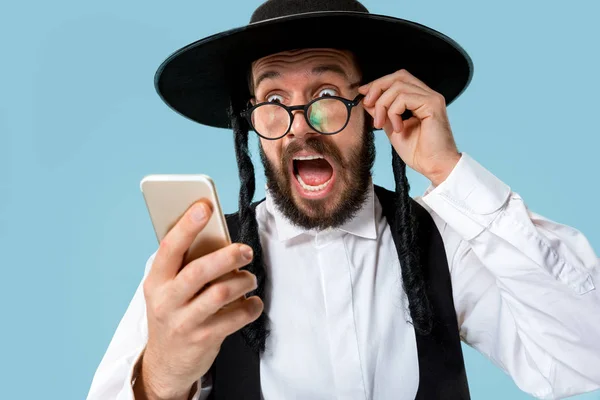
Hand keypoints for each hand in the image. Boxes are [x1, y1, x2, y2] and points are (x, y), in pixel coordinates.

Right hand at [134, 200, 262, 399]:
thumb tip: (216, 233)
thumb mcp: (168, 288)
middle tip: (246, 251)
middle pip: (199, 271)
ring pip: (220, 294)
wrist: (166, 363)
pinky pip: (234, 318)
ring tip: (250, 279)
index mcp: (155, 281)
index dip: (187, 225)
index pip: (170, 247)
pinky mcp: (203, 339)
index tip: (205, 206)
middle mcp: (166, 300)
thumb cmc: (173, 313)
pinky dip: (250, 307)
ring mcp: (183, 322)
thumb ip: (186, 264)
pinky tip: (253, 303)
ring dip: (243, 281)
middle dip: (227, 256)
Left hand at [359, 69, 460, 185]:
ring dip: (383, 105)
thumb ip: (383, 113)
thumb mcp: (392, 128)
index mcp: (421, 99)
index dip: (379, 83)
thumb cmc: (419, 152)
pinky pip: (404, 98)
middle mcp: (428, 95)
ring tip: (381, 124)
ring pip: (398, 86)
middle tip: (367, 104)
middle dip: (378, 87)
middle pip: (398, 76)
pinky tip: (398, 129)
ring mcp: (432, 98)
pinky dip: (393, 112)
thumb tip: (367, 100)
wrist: (434, 167)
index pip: (398, 79)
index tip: (363, 94)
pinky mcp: (432, 105)